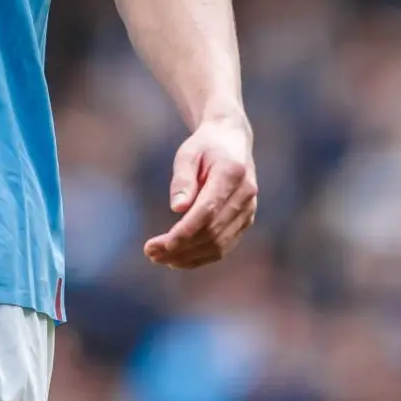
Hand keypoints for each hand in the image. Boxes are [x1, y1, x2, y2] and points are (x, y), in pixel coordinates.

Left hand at [144, 113, 256, 269]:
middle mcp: (245, 195)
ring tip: (159, 258)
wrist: (232, 141)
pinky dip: (201, 256)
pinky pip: (224, 246)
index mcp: (232, 173)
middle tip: (151, 253)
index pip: (208, 211)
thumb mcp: (187, 153)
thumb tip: (177, 209)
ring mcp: (249, 210)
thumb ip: (183, 179)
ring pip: (219, 245)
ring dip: (189, 257)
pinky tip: (178, 259)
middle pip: (213, 232)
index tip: (163, 245)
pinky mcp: (246, 220)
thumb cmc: (204, 146)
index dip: (186, 231)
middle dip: (181, 248)